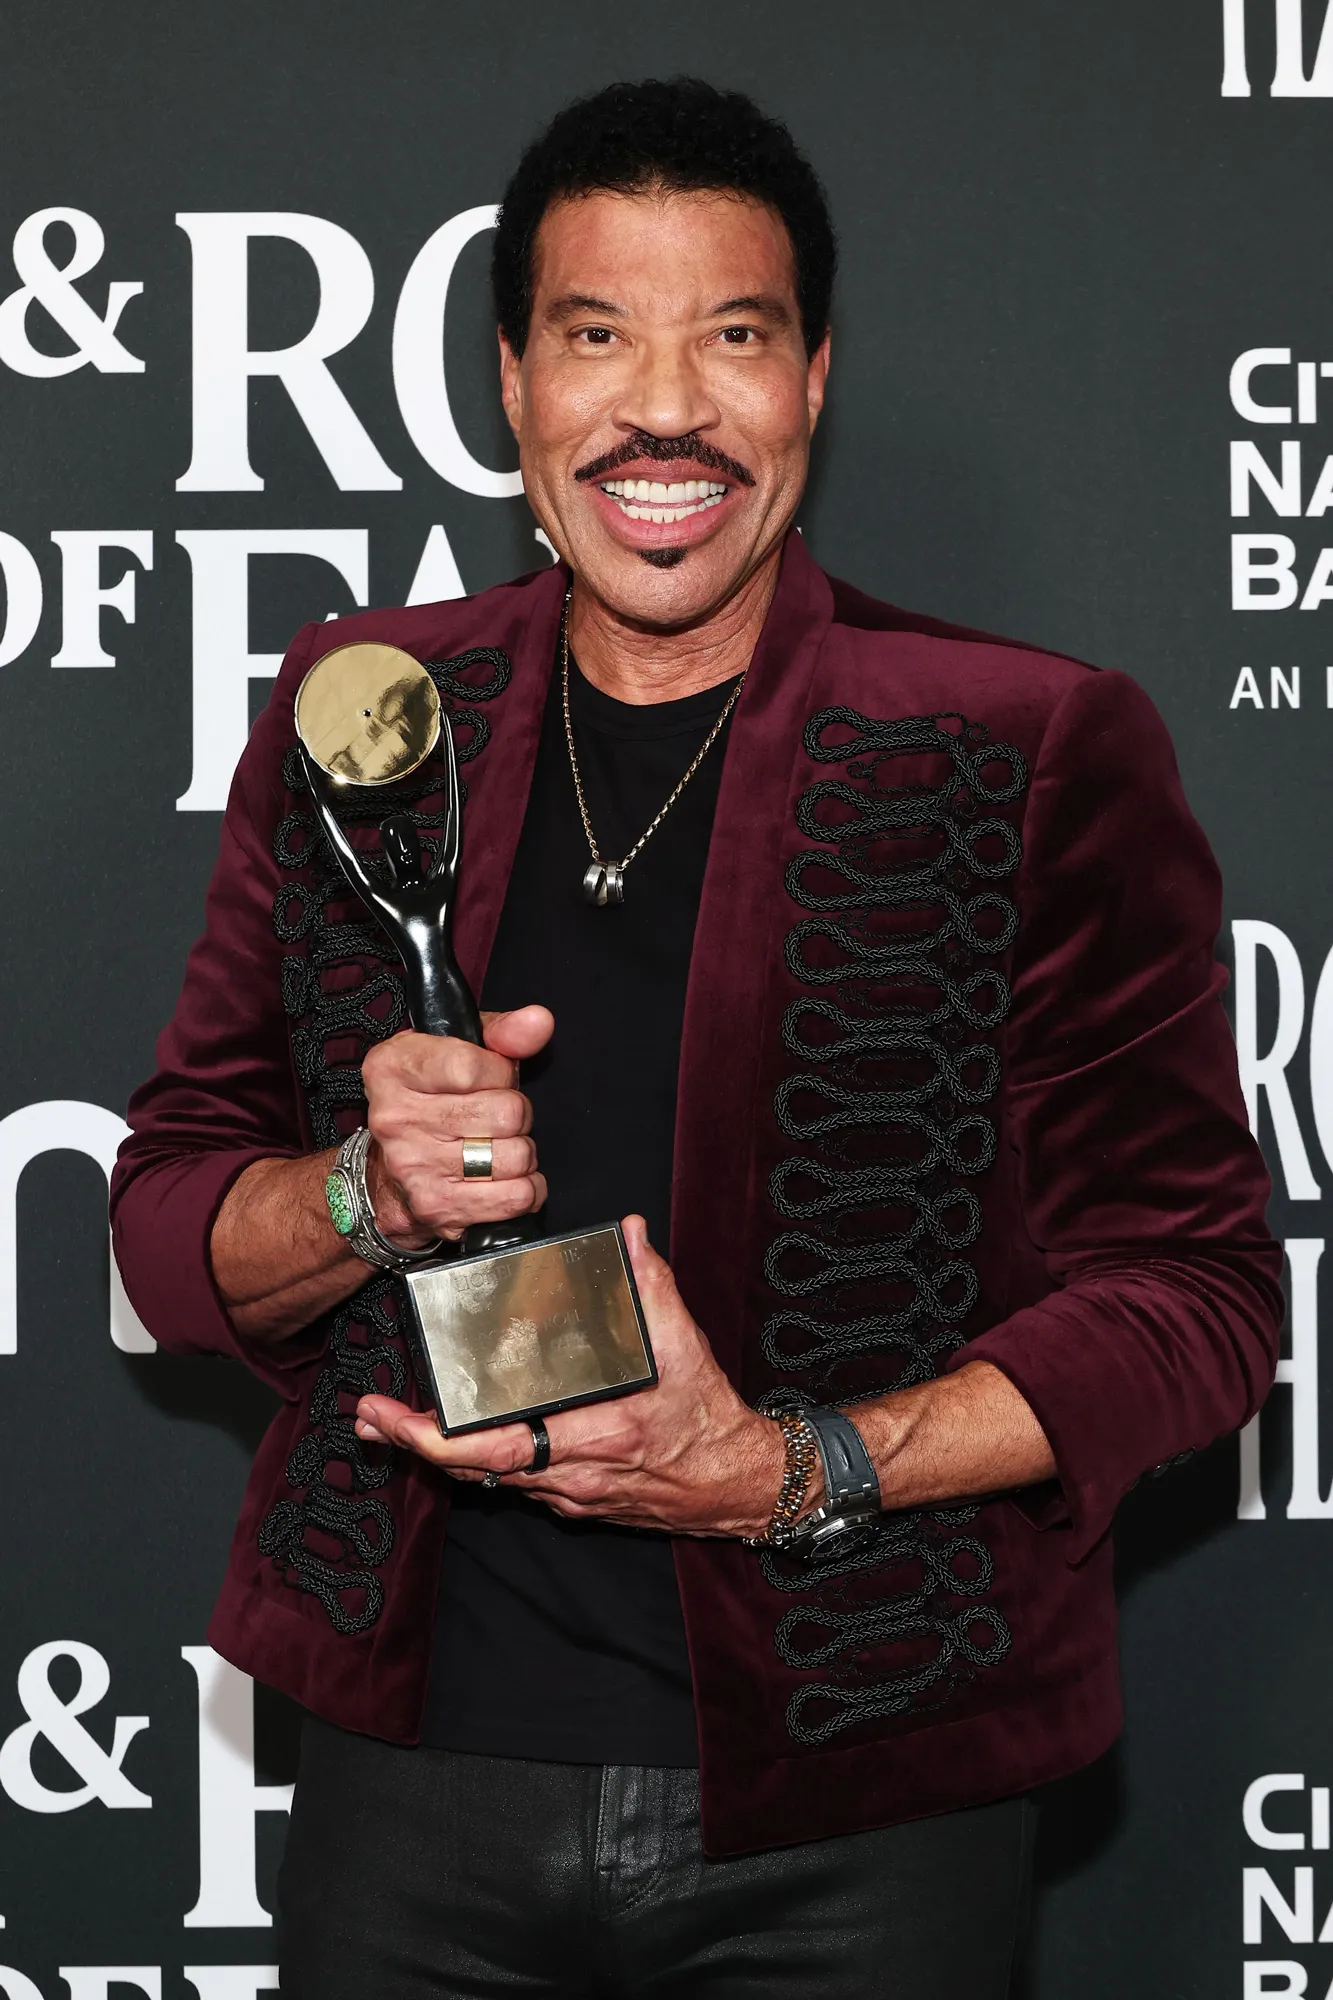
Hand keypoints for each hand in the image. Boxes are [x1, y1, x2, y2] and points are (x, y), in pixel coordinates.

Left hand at [354, 1215, 787, 1538]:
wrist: (735, 1485)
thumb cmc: (707, 1421)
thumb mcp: (685, 1349)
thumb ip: (651, 1287)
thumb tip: (629, 1235)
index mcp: (591, 1435)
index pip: (494, 1446)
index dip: (434, 1439)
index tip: (394, 1417)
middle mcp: (570, 1475)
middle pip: (473, 1469)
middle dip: (414, 1445)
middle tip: (372, 1418)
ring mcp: (568, 1494)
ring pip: (490, 1478)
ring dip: (441, 1454)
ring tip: (396, 1425)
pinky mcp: (573, 1500)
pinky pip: (515, 1481)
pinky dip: (481, 1461)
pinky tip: (459, 1439)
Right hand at [362, 1005, 552, 1246]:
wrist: (389, 1174)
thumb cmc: (433, 1101)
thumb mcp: (458, 1051)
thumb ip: (501, 1032)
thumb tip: (538, 1022)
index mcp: (393, 1066)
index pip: (474, 1067)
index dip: (501, 1073)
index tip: (494, 1079)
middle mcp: (396, 1117)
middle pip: (505, 1113)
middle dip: (517, 1115)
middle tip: (498, 1118)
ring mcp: (414, 1166)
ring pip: (516, 1156)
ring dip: (522, 1153)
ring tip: (499, 1147)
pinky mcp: (438, 1206)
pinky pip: (515, 1197)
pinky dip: (526, 1188)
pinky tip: (507, 1178)